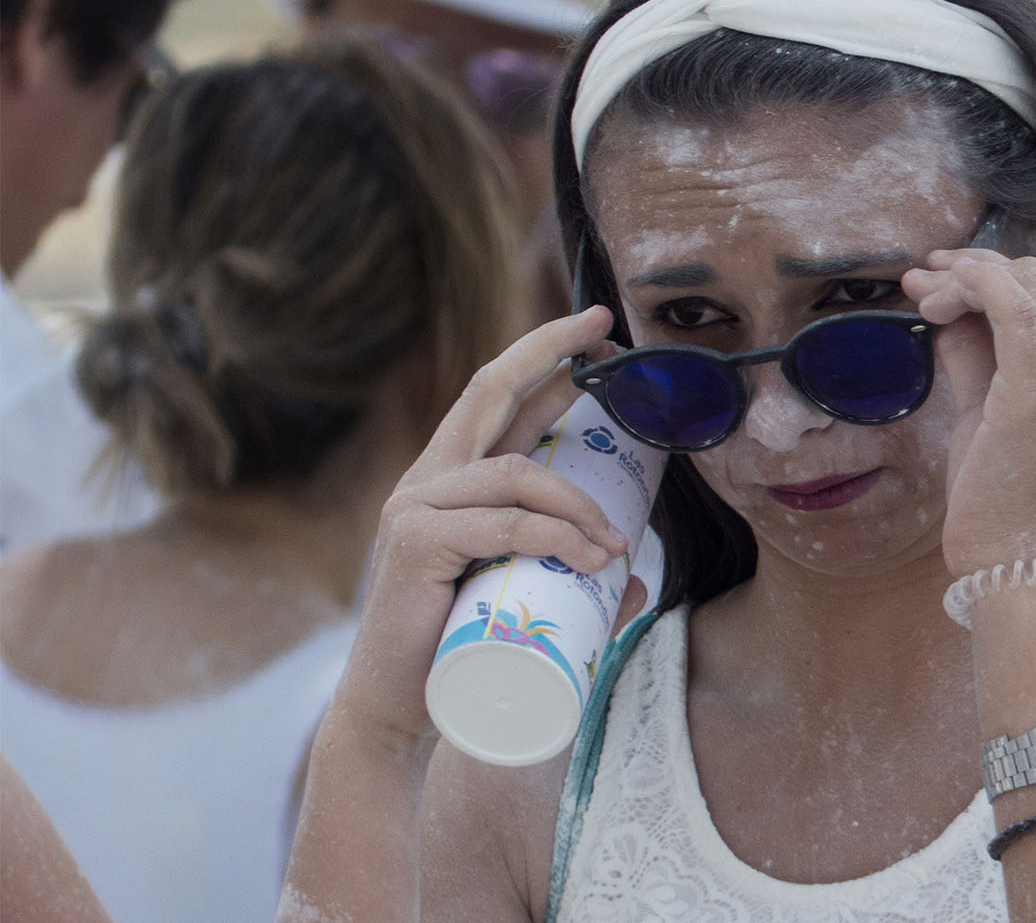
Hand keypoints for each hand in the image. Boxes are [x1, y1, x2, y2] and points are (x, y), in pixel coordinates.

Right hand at [327, 307, 630, 745]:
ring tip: (616, 548)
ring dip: (581, 504)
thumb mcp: (525, 601)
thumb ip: (574, 583)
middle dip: (550, 352)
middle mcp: (429, 480)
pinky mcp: (415, 544)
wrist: (397, 712)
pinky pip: (502, 523)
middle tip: (606, 334)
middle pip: (490, 391)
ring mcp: (415, 506)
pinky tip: (594, 559)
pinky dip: (556, 535)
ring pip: (517, 472)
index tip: (597, 327)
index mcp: (453, 481)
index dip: (544, 356)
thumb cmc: (459, 652)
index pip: (501, 400)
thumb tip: (633, 578)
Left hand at [902, 250, 1035, 576]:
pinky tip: (934, 300)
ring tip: (921, 296)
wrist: (1020, 567)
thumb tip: (946, 312)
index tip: (937, 280)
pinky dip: (970, 286)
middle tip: (921, 283)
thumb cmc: (1002, 503)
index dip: (988, 276)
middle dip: (972, 268)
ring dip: (964, 276)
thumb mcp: (987, 414)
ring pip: (1024, 282)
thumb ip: (975, 358)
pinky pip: (1010, 307)